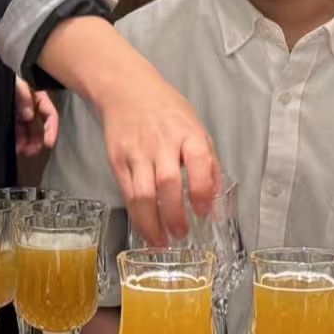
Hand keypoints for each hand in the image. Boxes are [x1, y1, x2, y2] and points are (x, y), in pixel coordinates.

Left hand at [14, 77, 57, 156]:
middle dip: (37, 140)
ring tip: (20, 150)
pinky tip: (14, 146)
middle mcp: (30, 107)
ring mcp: (19, 114)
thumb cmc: (3, 77)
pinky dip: (16, 140)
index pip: (50, 114)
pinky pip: (16, 132)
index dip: (51, 129)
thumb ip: (24, 95)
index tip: (48, 143)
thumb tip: (29, 115)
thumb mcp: (15, 82)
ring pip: (27, 132)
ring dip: (26, 142)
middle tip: (31, 151)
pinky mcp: (9, 119)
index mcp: (37, 97)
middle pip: (39, 127)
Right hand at [100, 79, 218, 245]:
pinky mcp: (117, 161)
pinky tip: (144, 228)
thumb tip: (216, 198)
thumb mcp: (195, 127)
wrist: (126, 92)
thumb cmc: (166, 110)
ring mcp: (136, 153)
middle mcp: (161, 144)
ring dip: (151, 222)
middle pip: (167, 185)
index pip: (199, 163)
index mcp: (187, 134)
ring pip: (142, 194)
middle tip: (180, 235)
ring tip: (160, 241)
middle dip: (174, 215)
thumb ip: (207, 162)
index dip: (202, 191)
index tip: (203, 212)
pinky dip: (136, 214)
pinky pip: (127, 193)